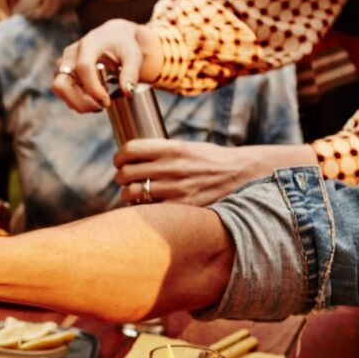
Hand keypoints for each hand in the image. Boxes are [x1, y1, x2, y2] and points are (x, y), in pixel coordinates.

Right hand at [53, 19, 163, 112]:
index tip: (106, 101)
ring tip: (99, 104)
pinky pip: (64, 93)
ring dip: (78, 103)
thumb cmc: (123, 44)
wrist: (112, 36)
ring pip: (60, 91)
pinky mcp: (62, 73)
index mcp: (88, 44)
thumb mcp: (132, 55)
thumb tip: (128, 92)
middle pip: (62, 84)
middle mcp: (70, 54)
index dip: (93, 88)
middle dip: (80, 102)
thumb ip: (131, 72)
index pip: (83, 68)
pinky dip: (77, 101)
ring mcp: (63, 64)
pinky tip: (93, 100)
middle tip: (101, 107)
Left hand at [114, 140, 310, 205]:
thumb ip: (161, 152)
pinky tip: (146, 206)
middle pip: (126, 173)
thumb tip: (131, 158)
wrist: (240, 175)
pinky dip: (142, 209)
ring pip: (132, 193)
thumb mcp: (186, 147)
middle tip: (123, 179)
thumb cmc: (209, 160)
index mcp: (172, 148)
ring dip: (127, 194)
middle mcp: (172, 167)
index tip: (119, 161)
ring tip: (132, 193)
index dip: (119, 157)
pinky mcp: (182, 206)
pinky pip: (149, 210)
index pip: (130, 149)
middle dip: (119, 177)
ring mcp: (176, 188)